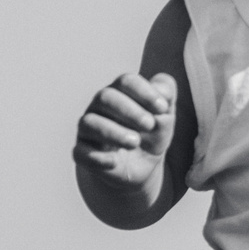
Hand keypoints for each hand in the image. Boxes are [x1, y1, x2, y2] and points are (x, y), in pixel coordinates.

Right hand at [74, 72, 177, 192]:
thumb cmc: (152, 134)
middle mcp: (100, 106)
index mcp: (121, 92)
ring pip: (89, 123)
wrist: (143, 167)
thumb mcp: (166, 115)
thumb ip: (167, 95)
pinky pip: (81, 151)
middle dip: (129, 111)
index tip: (163, 108)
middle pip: (106, 97)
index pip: (126, 82)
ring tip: (135, 143)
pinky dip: (97, 157)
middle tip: (150, 125)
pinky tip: (114, 161)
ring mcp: (88, 129)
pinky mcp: (82, 152)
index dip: (145, 92)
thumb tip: (162, 89)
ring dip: (113, 132)